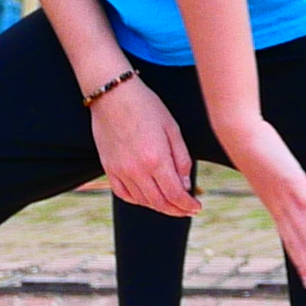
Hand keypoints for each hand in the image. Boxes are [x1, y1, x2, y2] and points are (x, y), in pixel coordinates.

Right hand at [90, 70, 196, 216]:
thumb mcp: (172, 128)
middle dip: (177, 210)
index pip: (175, 194)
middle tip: (188, 211)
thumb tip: (185, 185)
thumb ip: (181, 159)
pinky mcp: (108, 168)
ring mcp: (120, 171)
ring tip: (172, 205)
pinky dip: (138, 200)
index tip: (197, 207)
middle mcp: (137, 170)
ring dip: (159, 207)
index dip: (188, 205)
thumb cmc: (146, 106)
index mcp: (156, 159)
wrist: (112, 95)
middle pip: (159, 202)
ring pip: (142, 201)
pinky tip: (147, 198)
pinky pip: (123, 194)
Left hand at [220, 113, 305, 295]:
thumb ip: (279, 186)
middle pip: (300, 244)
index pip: (291, 243)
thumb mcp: (266, 174)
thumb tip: (282, 189)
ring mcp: (287, 197)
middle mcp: (282, 208)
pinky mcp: (294, 181)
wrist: (238, 135)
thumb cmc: (254, 152)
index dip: (302, 265)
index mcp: (276, 209)